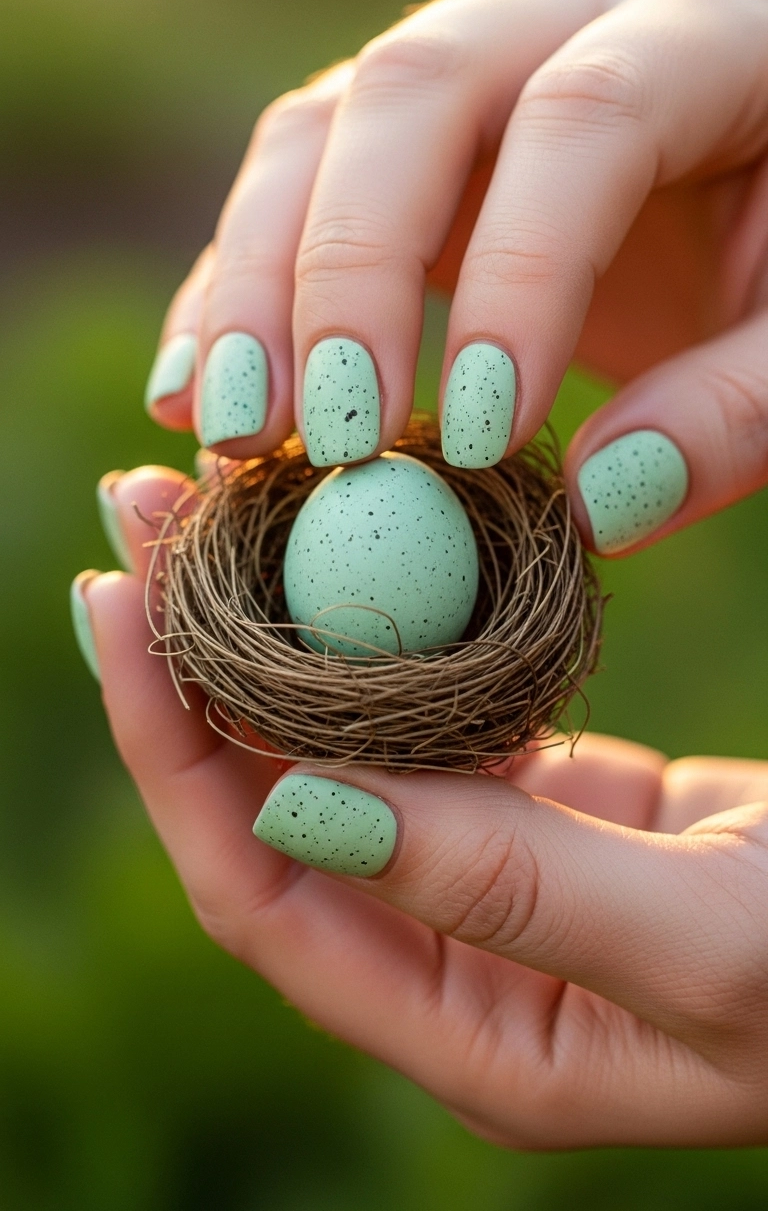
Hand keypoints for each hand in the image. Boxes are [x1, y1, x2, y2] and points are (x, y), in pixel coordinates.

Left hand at [75, 468, 767, 1148]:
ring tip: (219, 504)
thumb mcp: (706, 944)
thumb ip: (515, 891)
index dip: (171, 749)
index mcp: (473, 1036)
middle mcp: (464, 962)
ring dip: (281, 626)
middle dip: (196, 659)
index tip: (121, 598)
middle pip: (278, 805)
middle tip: (146, 512)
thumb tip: (294, 802)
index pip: (263, 890)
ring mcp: (505, 879)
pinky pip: (439, 713)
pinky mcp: (559, 808)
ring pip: (350, 748)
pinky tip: (352, 546)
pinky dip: (388, 629)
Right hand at [143, 0, 767, 555]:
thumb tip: (598, 505)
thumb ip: (739, 412)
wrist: (760, 212)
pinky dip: (234, 288)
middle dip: (346, 271)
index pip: (584, 119)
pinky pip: (295, 181)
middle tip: (323, 435)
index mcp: (708, 33)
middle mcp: (569, 10)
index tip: (475, 440)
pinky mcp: (404, 135)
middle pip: (417, 89)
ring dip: (255, 282)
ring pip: (324, 124)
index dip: (518, 275)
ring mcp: (472, 57)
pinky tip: (196, 392)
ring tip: (229, 430)